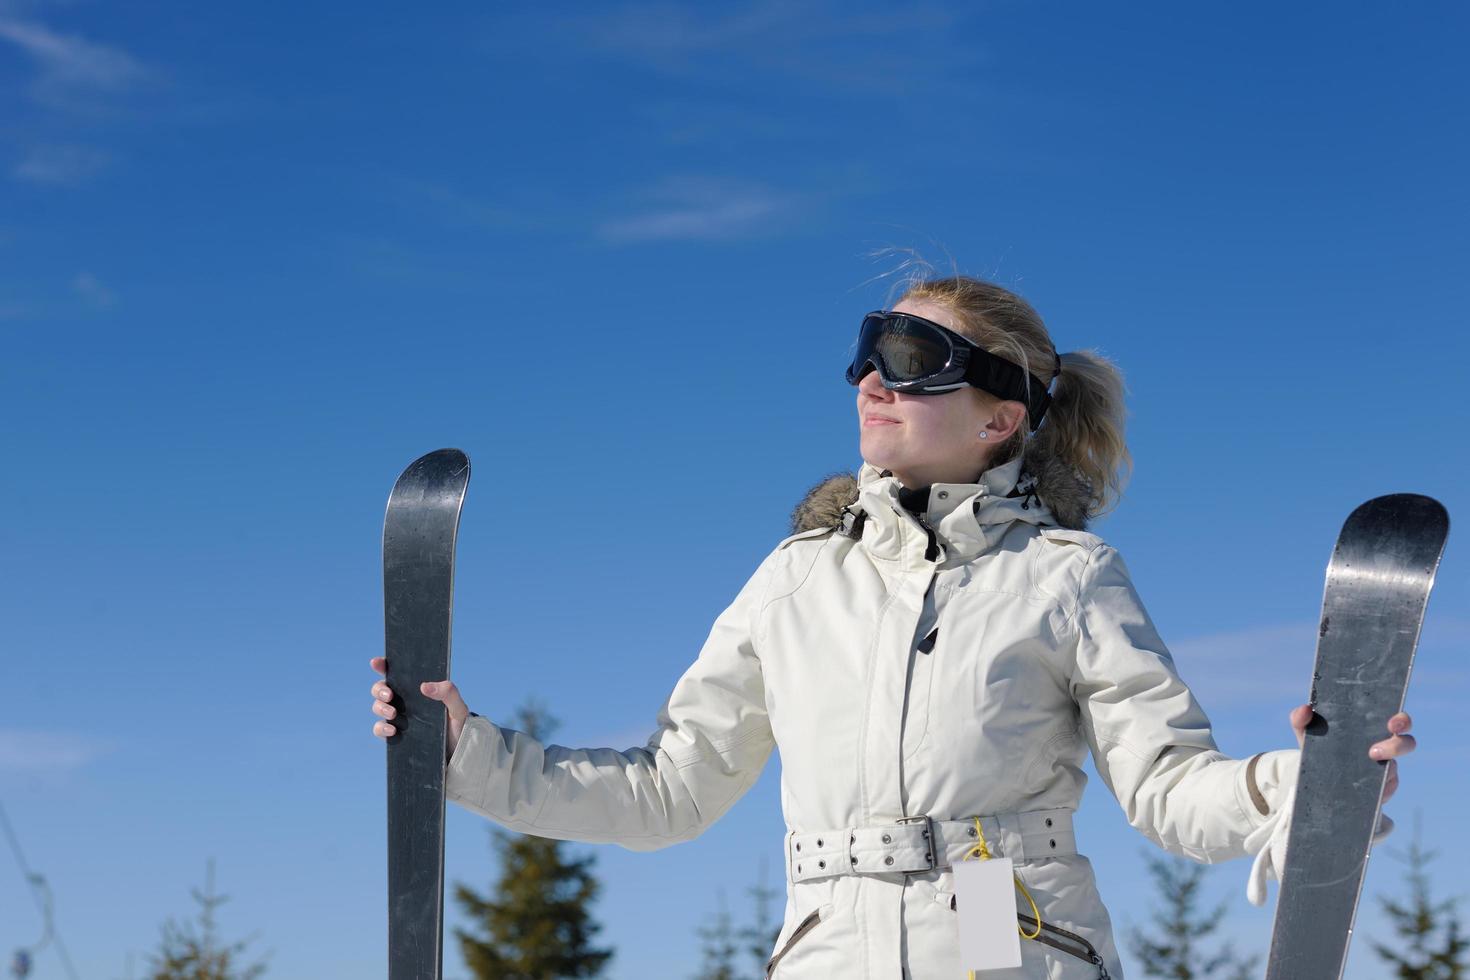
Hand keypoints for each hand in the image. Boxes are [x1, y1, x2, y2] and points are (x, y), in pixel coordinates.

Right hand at [370, 656, 472, 757]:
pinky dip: (381, 728)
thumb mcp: (458, 707)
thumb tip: (424, 686)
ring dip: (380, 707)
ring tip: (392, 713)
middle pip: (381, 688)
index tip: (376, 662)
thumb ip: (448, 692)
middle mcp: (404, 700)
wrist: (457, 750)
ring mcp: (398, 717)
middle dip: (379, 689)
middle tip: (389, 695)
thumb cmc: (457, 724)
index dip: (383, 665)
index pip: (397, 672)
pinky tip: (392, 730)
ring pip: (377, 706)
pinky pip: (380, 729)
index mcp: (417, 687)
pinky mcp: (395, 734)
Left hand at [1288, 704, 1414, 803]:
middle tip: (1374, 751)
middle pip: (1407, 744)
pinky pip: (1385, 792)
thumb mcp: (1307, 734)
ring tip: (1364, 773)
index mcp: (1372, 729)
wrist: (1317, 780)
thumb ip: (1301, 719)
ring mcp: (1385, 771)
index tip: (1392, 722)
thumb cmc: (1319, 749)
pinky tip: (1361, 792)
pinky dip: (1376, 791)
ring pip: (1394, 771)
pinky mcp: (1381, 791)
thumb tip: (1305, 709)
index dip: (1401, 720)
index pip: (1398, 721)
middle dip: (1397, 746)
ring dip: (1384, 773)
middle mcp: (1385, 748)